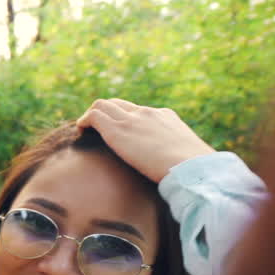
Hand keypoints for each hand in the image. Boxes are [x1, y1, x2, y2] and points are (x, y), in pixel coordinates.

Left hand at [76, 99, 214, 182]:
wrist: (192, 168)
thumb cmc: (193, 170)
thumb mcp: (186, 157)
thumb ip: (175, 156)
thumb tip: (175, 170)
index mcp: (165, 117)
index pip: (139, 111)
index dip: (124, 119)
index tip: (118, 133)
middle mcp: (147, 113)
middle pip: (118, 104)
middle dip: (104, 114)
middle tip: (95, 130)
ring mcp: (133, 119)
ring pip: (102, 105)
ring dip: (91, 116)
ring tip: (84, 130)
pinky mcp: (119, 130)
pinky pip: (94, 115)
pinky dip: (84, 121)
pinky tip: (81, 132)